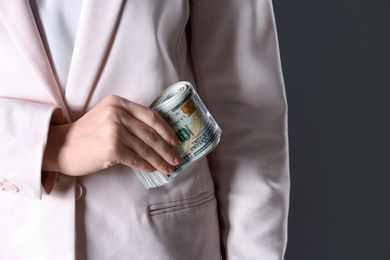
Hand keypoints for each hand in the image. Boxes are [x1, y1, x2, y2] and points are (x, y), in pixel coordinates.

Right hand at [42, 95, 180, 175]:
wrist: (60, 147)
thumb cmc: (86, 135)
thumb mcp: (106, 117)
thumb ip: (128, 120)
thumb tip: (158, 137)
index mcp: (118, 102)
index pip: (150, 115)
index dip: (166, 129)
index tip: (175, 140)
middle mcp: (116, 113)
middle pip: (150, 133)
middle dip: (166, 148)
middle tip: (176, 158)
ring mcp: (113, 130)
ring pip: (145, 148)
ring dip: (160, 160)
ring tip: (169, 168)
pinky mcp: (111, 148)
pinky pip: (135, 159)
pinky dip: (146, 166)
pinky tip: (153, 170)